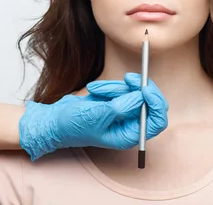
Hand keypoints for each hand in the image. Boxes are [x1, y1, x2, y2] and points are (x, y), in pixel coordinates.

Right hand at [19, 73, 167, 160]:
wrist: (55, 120)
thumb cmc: (72, 125)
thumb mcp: (96, 116)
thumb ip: (120, 107)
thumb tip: (141, 97)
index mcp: (129, 135)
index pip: (157, 121)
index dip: (156, 103)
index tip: (146, 88)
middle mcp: (130, 125)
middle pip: (151, 102)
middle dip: (139, 88)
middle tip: (129, 77)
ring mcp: (124, 112)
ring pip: (134, 92)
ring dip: (116, 87)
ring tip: (96, 91)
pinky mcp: (116, 101)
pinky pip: (122, 88)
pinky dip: (109, 85)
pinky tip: (94, 90)